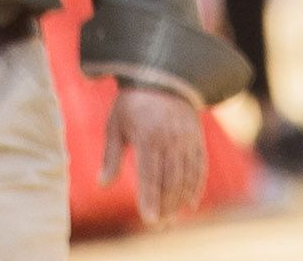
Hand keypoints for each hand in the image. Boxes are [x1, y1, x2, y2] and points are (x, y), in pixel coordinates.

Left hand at [103, 84, 205, 222]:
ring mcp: (187, 138)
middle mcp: (172, 139)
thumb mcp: (115, 126)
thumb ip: (111, 156)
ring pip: (186, 174)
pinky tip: (191, 202)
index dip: (150, 198)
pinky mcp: (196, 137)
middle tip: (161, 225)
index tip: (150, 218)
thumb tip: (102, 184)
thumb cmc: (133, 104)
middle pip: (171, 178)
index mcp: (149, 136)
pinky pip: (199, 164)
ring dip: (180, 199)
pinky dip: (196, 184)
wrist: (164, 76)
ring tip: (173, 218)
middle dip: (166, 204)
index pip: (150, 175)